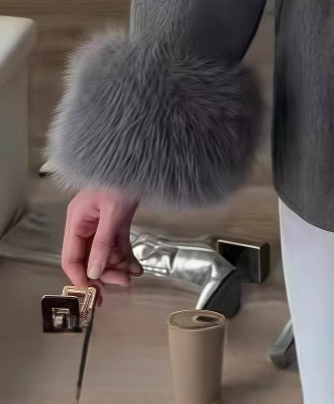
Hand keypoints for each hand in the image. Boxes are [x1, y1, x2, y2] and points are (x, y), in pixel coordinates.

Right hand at [61, 188, 142, 306]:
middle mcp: (86, 224)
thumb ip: (102, 243)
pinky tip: (136, 267)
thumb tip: (94, 273)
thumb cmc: (121, 179)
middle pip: (90, 258)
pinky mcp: (117, 221)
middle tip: (123, 283)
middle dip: (105, 272)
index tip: (92, 293)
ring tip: (133, 273)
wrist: (144, 159)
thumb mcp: (112, 213)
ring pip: (105, 254)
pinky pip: (118, 245)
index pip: (71, 257)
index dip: (79, 277)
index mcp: (77, 220)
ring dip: (118, 266)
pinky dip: (126, 256)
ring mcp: (101, 223)